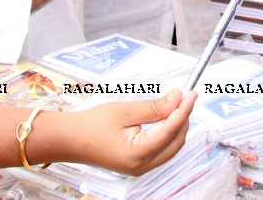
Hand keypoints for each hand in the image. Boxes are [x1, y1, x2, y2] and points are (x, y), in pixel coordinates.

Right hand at [75, 90, 195, 174]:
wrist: (70, 140)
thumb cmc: (91, 125)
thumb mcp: (124, 111)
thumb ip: (153, 107)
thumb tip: (177, 98)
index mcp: (138, 154)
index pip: (170, 130)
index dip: (184, 110)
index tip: (191, 94)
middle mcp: (142, 166)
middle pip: (176, 141)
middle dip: (183, 118)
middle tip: (185, 97)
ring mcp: (141, 168)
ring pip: (171, 147)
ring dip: (177, 126)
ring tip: (177, 104)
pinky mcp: (138, 164)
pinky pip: (162, 149)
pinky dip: (168, 133)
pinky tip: (166, 118)